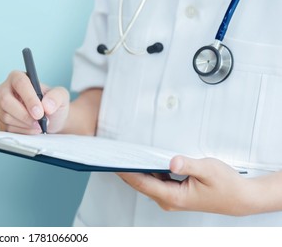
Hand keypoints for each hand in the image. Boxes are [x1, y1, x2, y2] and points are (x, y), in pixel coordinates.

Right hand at [0, 70, 69, 133]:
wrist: (49, 119)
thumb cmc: (52, 104)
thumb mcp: (61, 97)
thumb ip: (57, 96)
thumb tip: (47, 104)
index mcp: (17, 77)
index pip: (19, 83)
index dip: (29, 98)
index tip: (39, 112)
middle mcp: (4, 89)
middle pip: (6, 101)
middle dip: (24, 115)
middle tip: (39, 123)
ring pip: (6, 116)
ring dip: (25, 125)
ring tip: (38, 126)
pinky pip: (5, 128)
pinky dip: (21, 131)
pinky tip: (30, 129)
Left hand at [117, 156, 255, 215]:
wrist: (240, 198)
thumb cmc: (227, 185)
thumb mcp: (208, 170)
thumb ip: (188, 165)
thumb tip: (172, 162)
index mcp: (173, 197)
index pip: (142, 183)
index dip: (126, 172)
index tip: (113, 162)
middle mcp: (168, 200)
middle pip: (140, 183)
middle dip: (126, 169)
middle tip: (112, 154)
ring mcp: (170, 198)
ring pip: (146, 182)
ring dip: (136, 170)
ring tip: (123, 154)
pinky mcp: (173, 193)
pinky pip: (155, 181)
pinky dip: (147, 171)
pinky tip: (141, 160)